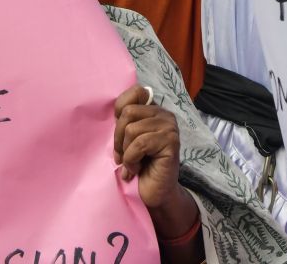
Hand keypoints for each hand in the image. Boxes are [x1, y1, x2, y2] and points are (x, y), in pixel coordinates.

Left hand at [113, 86, 190, 218]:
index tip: (121, 135)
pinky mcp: (171, 142)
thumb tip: (116, 114)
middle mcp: (164, 114)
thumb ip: (124, 124)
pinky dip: (132, 160)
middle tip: (123, 156)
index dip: (121, 111)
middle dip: (119, 139)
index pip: (136, 92)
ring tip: (132, 164)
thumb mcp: (125, 142)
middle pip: (128, 113)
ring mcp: (169, 127)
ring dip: (126, 152)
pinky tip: (137, 169)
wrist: (152, 194)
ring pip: (131, 129)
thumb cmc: (137, 167)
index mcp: (153, 110)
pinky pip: (139, 144)